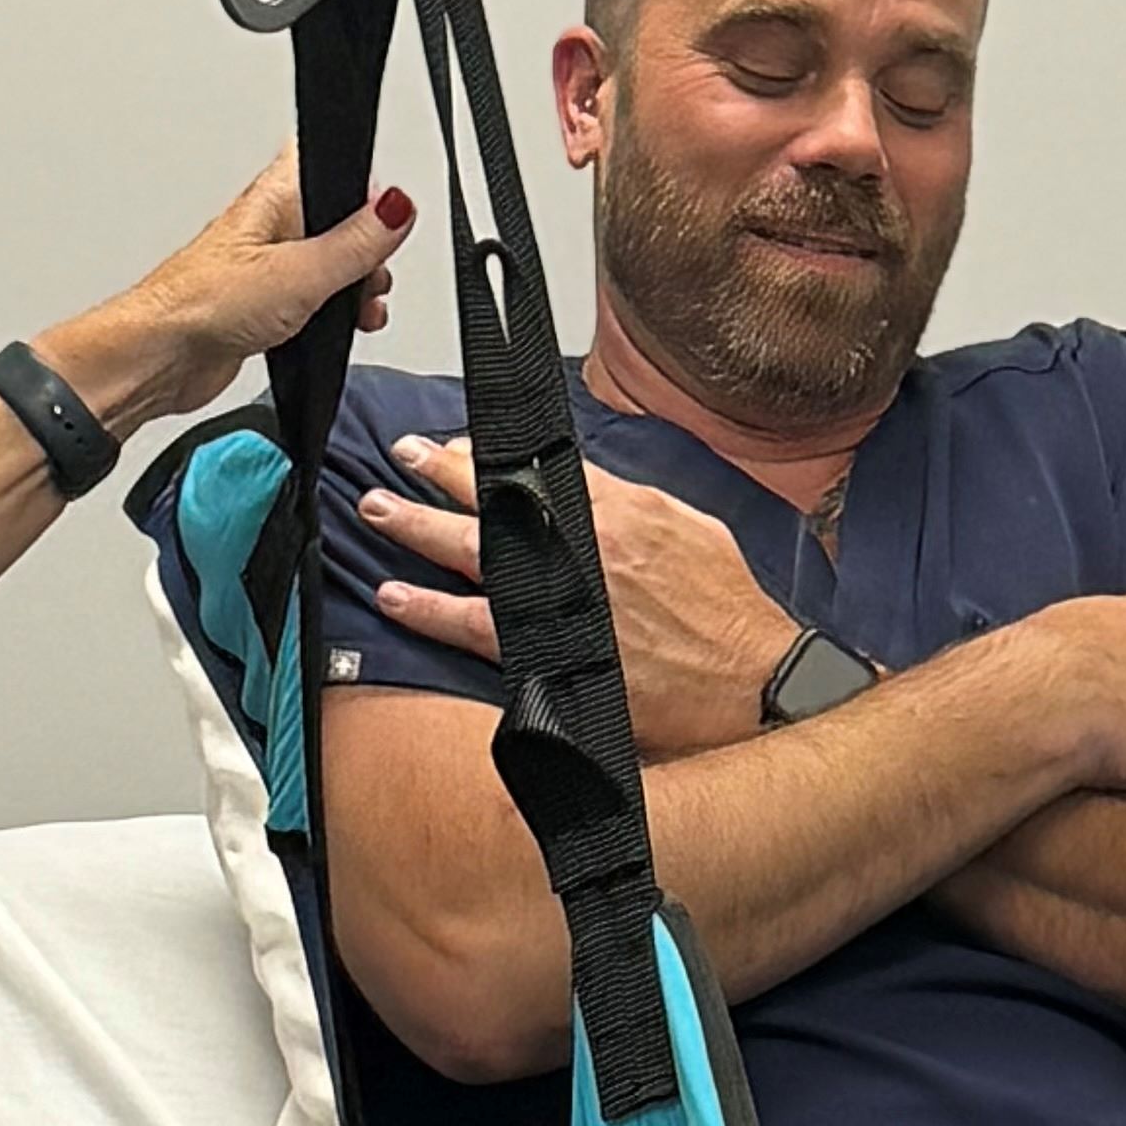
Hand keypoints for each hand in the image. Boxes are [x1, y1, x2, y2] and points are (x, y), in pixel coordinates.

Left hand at [58, 154, 405, 436]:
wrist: (160, 357)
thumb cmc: (203, 304)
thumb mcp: (302, 273)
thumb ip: (356, 243)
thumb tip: (398, 209)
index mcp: (277, 196)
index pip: (330, 159)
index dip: (366, 182)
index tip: (389, 216)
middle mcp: (271, 225)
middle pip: (339, 219)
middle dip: (368, 249)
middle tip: (372, 273)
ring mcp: (268, 266)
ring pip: (328, 263)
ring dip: (352, 287)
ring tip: (359, 307)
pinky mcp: (264, 305)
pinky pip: (311, 299)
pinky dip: (330, 313)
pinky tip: (333, 329)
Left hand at [359, 435, 796, 761]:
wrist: (749, 681)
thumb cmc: (727, 613)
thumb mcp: (690, 531)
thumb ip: (633, 507)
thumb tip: (592, 491)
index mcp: (617, 511)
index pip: (538, 467)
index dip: (491, 454)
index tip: (459, 445)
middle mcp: (579, 546)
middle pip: (493, 499)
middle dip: (441, 473)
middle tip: (402, 457)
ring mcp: (557, 599)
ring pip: (470, 552)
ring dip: (416, 529)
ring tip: (377, 511)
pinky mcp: (546, 652)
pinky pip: (471, 625)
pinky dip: (429, 609)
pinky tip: (395, 598)